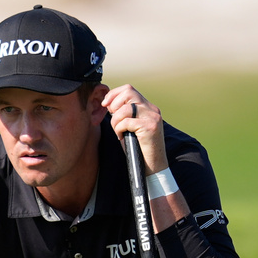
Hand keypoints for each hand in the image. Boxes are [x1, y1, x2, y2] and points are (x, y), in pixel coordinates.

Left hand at [102, 85, 188, 230]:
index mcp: (148, 108)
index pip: (129, 89)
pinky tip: (122, 138)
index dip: (114, 94)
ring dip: (116, 121)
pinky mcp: (150, 127)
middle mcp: (152, 110)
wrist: (153, 168)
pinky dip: (119, 129)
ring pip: (126, 108)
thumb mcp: (129, 129)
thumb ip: (122, 115)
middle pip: (128, 92)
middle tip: (111, 119)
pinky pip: (127, 121)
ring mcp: (152, 117)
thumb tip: (108, 104)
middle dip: (114, 104)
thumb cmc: (138, 150)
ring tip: (118, 132)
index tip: (104, 105)